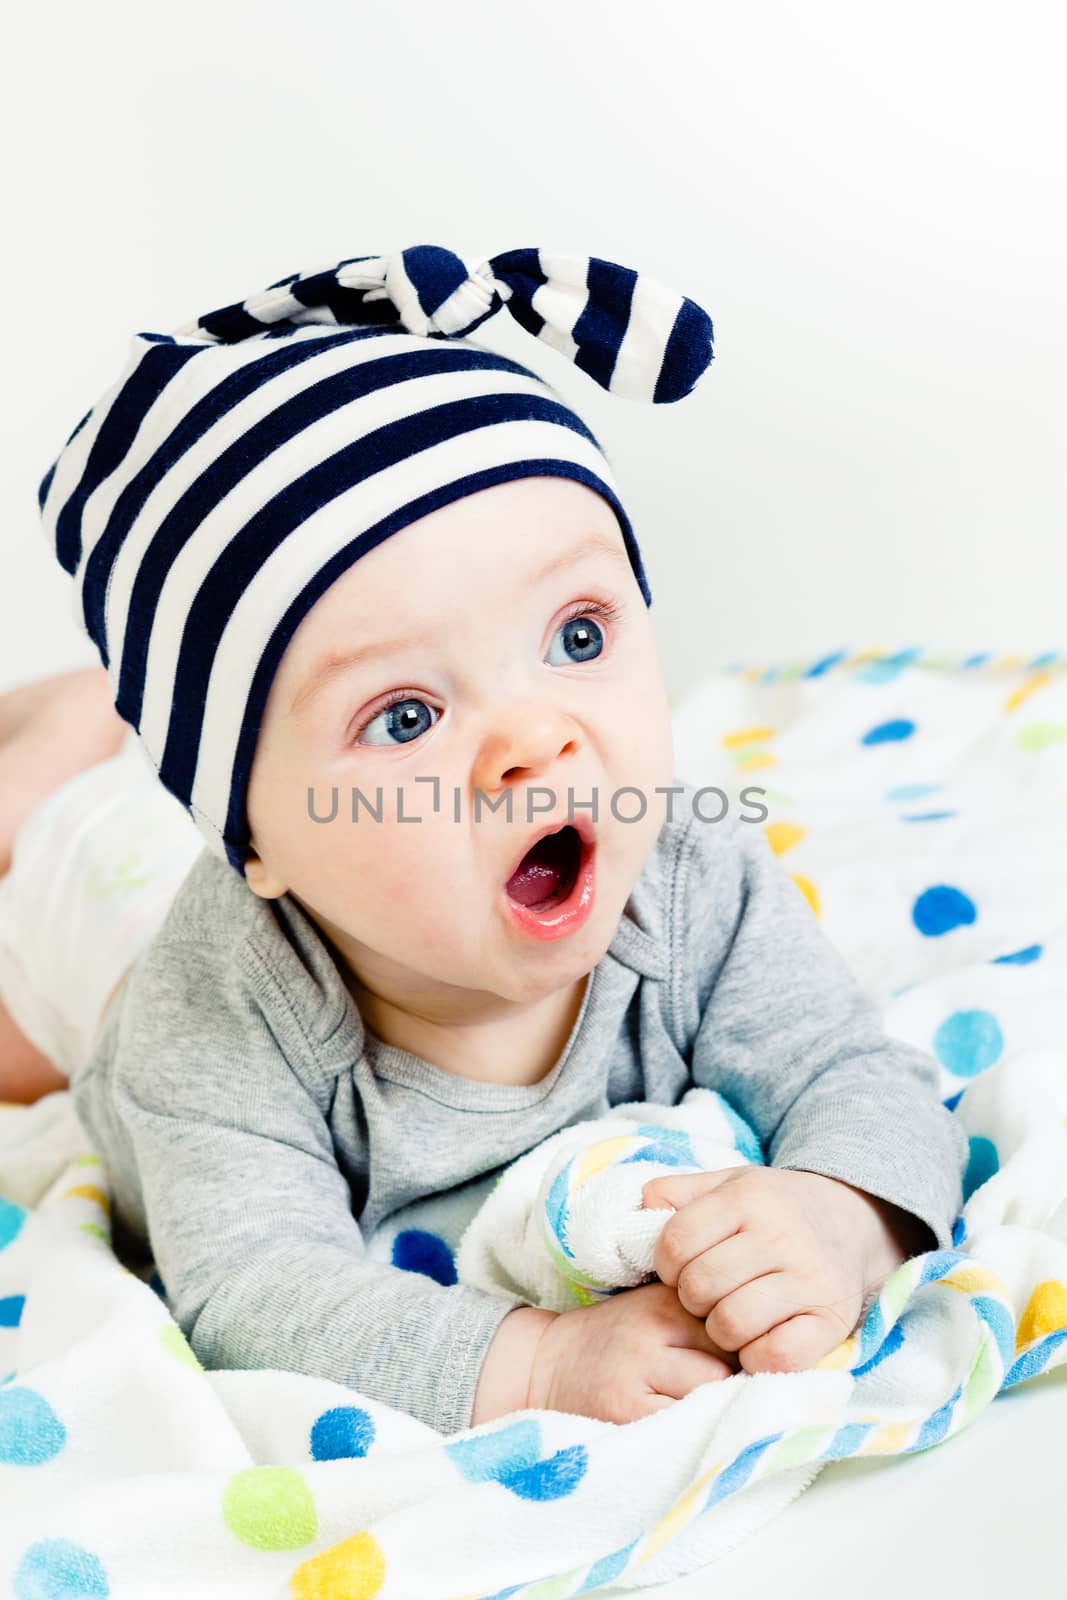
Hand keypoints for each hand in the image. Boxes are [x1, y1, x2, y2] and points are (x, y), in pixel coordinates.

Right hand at [526, 1280, 739, 1423]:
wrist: (546, 1365)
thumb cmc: (618, 1339)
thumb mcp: (657, 1307)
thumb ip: (705, 1315)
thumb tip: (770, 1342)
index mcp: (666, 1301)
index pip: (735, 1323)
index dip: (744, 1346)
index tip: (742, 1358)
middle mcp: (653, 1330)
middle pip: (729, 1360)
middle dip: (733, 1378)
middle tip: (715, 1387)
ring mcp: (638, 1371)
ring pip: (712, 1394)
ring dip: (713, 1406)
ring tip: (691, 1405)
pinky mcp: (627, 1411)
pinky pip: (685, 1426)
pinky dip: (688, 1430)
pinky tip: (675, 1425)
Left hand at [640, 1166, 930, 1375]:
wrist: (852, 1221)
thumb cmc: (772, 1209)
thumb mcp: (726, 1184)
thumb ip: (675, 1192)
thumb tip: (636, 1212)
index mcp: (748, 1198)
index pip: (675, 1242)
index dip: (665, 1263)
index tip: (680, 1267)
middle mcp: (782, 1235)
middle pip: (699, 1287)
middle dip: (692, 1297)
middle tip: (708, 1293)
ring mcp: (811, 1280)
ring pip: (730, 1324)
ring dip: (720, 1329)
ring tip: (731, 1313)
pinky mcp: (831, 1322)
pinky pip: (774, 1356)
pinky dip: (755, 1355)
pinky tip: (758, 1338)